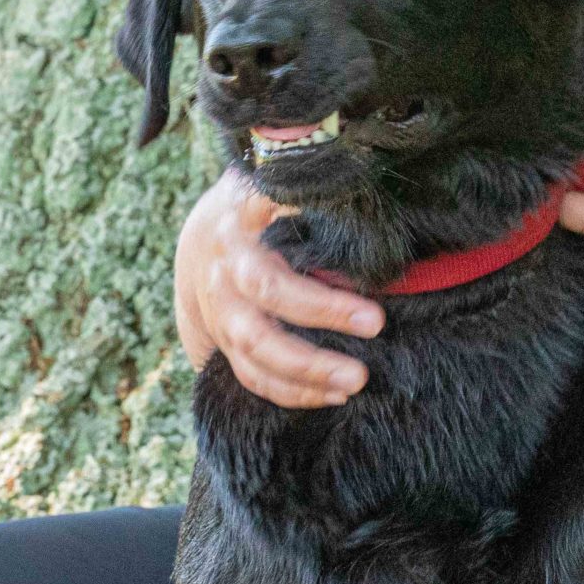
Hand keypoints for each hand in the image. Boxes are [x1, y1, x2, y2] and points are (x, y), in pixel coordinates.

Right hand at [172, 169, 383, 406]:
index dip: (305, 238)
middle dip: (322, 311)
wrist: (207, 237)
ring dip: (306, 370)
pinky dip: (293, 392)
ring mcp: (218, 307)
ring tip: (356, 380)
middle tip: (377, 323)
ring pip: (255, 345)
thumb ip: (315, 197)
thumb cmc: (266, 210)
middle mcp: (226, 263)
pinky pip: (252, 375)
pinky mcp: (222, 342)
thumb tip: (370, 215)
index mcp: (243, 218)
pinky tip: (333, 395)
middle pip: (266, 288)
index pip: (273, 220)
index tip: (357, 261)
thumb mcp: (282, 188)